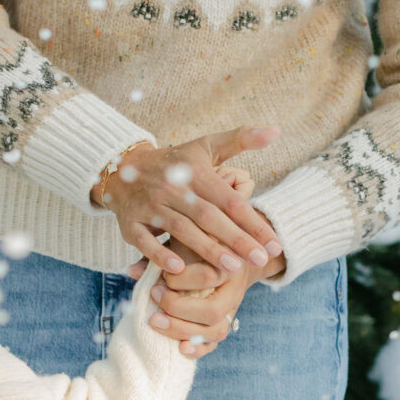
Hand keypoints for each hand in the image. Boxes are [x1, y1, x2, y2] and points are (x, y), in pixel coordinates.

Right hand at [95, 129, 283, 279]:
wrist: (122, 168)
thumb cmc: (175, 162)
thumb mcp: (206, 146)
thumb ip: (241, 139)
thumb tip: (276, 131)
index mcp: (195, 173)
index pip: (229, 200)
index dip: (253, 222)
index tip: (275, 244)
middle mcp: (173, 189)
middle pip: (209, 216)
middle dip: (236, 239)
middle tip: (261, 260)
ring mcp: (150, 207)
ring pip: (182, 229)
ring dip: (206, 249)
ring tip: (232, 268)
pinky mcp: (130, 223)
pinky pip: (144, 241)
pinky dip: (159, 253)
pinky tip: (179, 268)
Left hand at [135, 252, 264, 352]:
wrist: (227, 255)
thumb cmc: (200, 245)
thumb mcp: (183, 242)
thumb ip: (160, 253)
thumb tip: (131, 271)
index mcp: (229, 265)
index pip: (209, 277)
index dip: (182, 279)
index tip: (163, 274)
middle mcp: (234, 291)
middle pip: (213, 310)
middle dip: (179, 309)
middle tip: (154, 297)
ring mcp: (231, 311)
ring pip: (216, 331)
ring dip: (183, 330)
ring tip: (155, 322)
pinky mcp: (224, 324)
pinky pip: (215, 343)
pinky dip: (198, 348)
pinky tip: (180, 348)